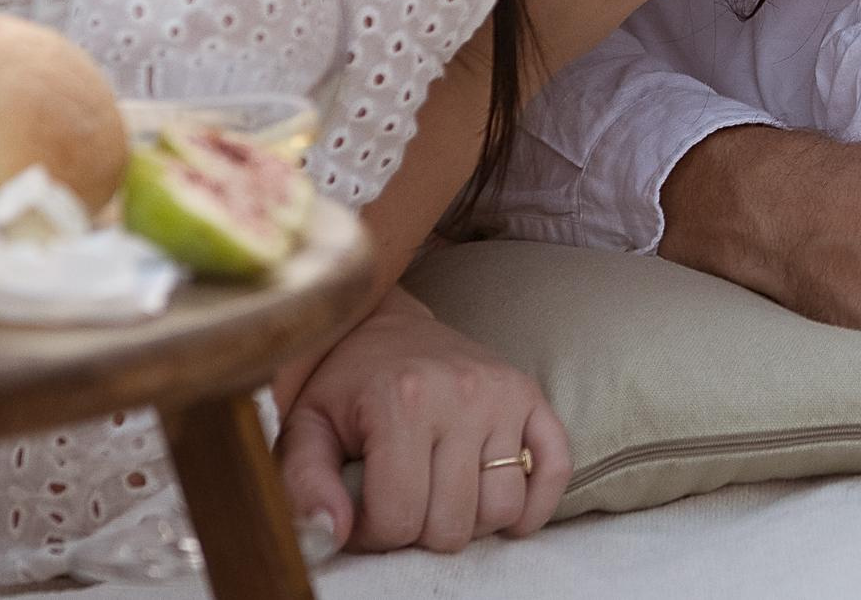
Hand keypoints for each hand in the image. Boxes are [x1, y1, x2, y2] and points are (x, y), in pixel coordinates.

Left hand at [274, 288, 570, 553]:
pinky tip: (505, 513)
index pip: (398, 517)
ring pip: (503, 507)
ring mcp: (503, 393)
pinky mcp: (531, 395)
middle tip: (401, 504)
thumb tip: (331, 536)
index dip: (373, 534)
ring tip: (441, 498)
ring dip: (470, 522)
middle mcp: (461, 393)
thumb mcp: (307, 429)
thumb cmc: (343, 384)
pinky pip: (556, 468)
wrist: (382, 324)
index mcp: (402, 401)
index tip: (362, 513)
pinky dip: (536, 504)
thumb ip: (305, 486)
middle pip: (452, 522)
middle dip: (420, 532)